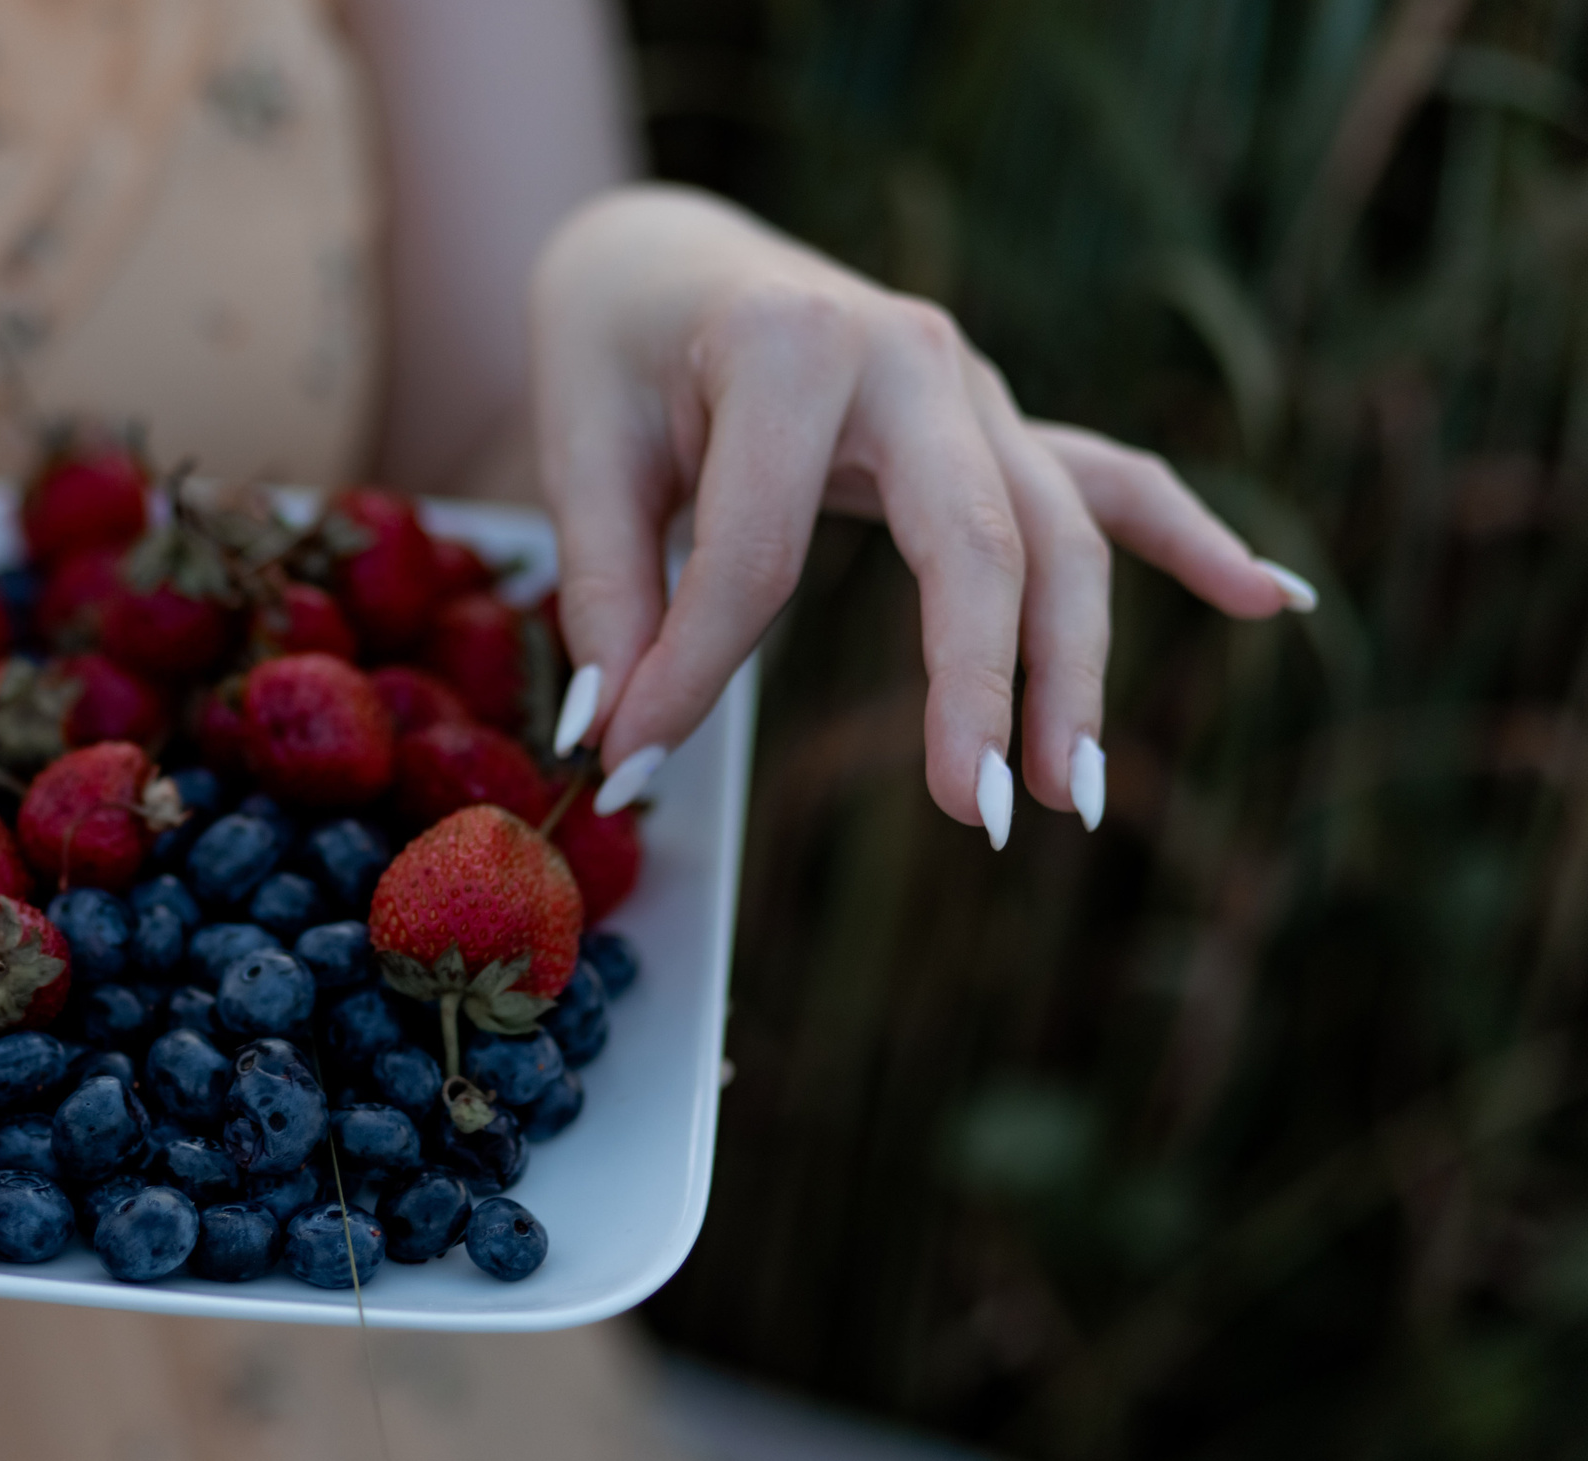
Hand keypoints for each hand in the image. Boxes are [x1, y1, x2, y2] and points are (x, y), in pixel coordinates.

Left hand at [529, 185, 1312, 841]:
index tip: (629, 760)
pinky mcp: (997, 422)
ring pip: (1057, 534)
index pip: (757, 554)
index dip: (691, 672)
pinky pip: (1110, 482)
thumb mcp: (577, 449)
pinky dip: (1189, 541)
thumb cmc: (618, 353)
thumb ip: (602, 586)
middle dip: (981, 685)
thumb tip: (618, 729)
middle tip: (976, 815)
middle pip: (974, 542)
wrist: (669, 256)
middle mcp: (907, 355)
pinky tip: (1273, 602)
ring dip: (1076, 667)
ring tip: (1069, 795)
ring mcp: (971, 386)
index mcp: (790, 349)